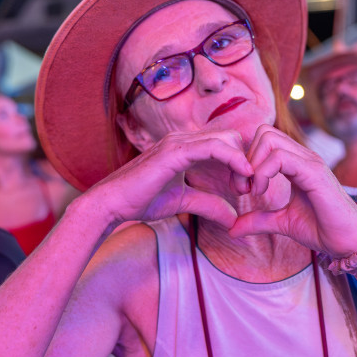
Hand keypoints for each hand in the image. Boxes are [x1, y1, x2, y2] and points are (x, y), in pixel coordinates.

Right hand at [90, 130, 253, 228]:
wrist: (111, 204)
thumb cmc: (140, 201)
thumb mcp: (183, 202)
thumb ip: (208, 205)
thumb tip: (233, 219)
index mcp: (185, 147)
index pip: (224, 144)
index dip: (240, 162)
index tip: (244, 187)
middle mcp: (183, 139)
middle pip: (230, 137)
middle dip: (244, 161)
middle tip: (245, 189)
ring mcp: (177, 142)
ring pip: (225, 139)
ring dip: (241, 162)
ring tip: (244, 187)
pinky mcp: (174, 152)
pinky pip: (212, 147)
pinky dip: (232, 158)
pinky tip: (242, 174)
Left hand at [228, 125, 356, 257]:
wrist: (350, 243)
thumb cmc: (323, 230)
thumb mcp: (281, 223)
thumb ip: (258, 221)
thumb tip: (231, 229)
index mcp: (296, 164)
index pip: (264, 141)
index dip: (245, 160)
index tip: (240, 188)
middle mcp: (303, 157)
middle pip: (264, 133)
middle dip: (245, 158)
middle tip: (242, 188)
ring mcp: (310, 162)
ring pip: (269, 139)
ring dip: (252, 165)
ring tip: (252, 191)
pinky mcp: (314, 173)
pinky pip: (281, 158)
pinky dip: (263, 172)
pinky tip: (261, 192)